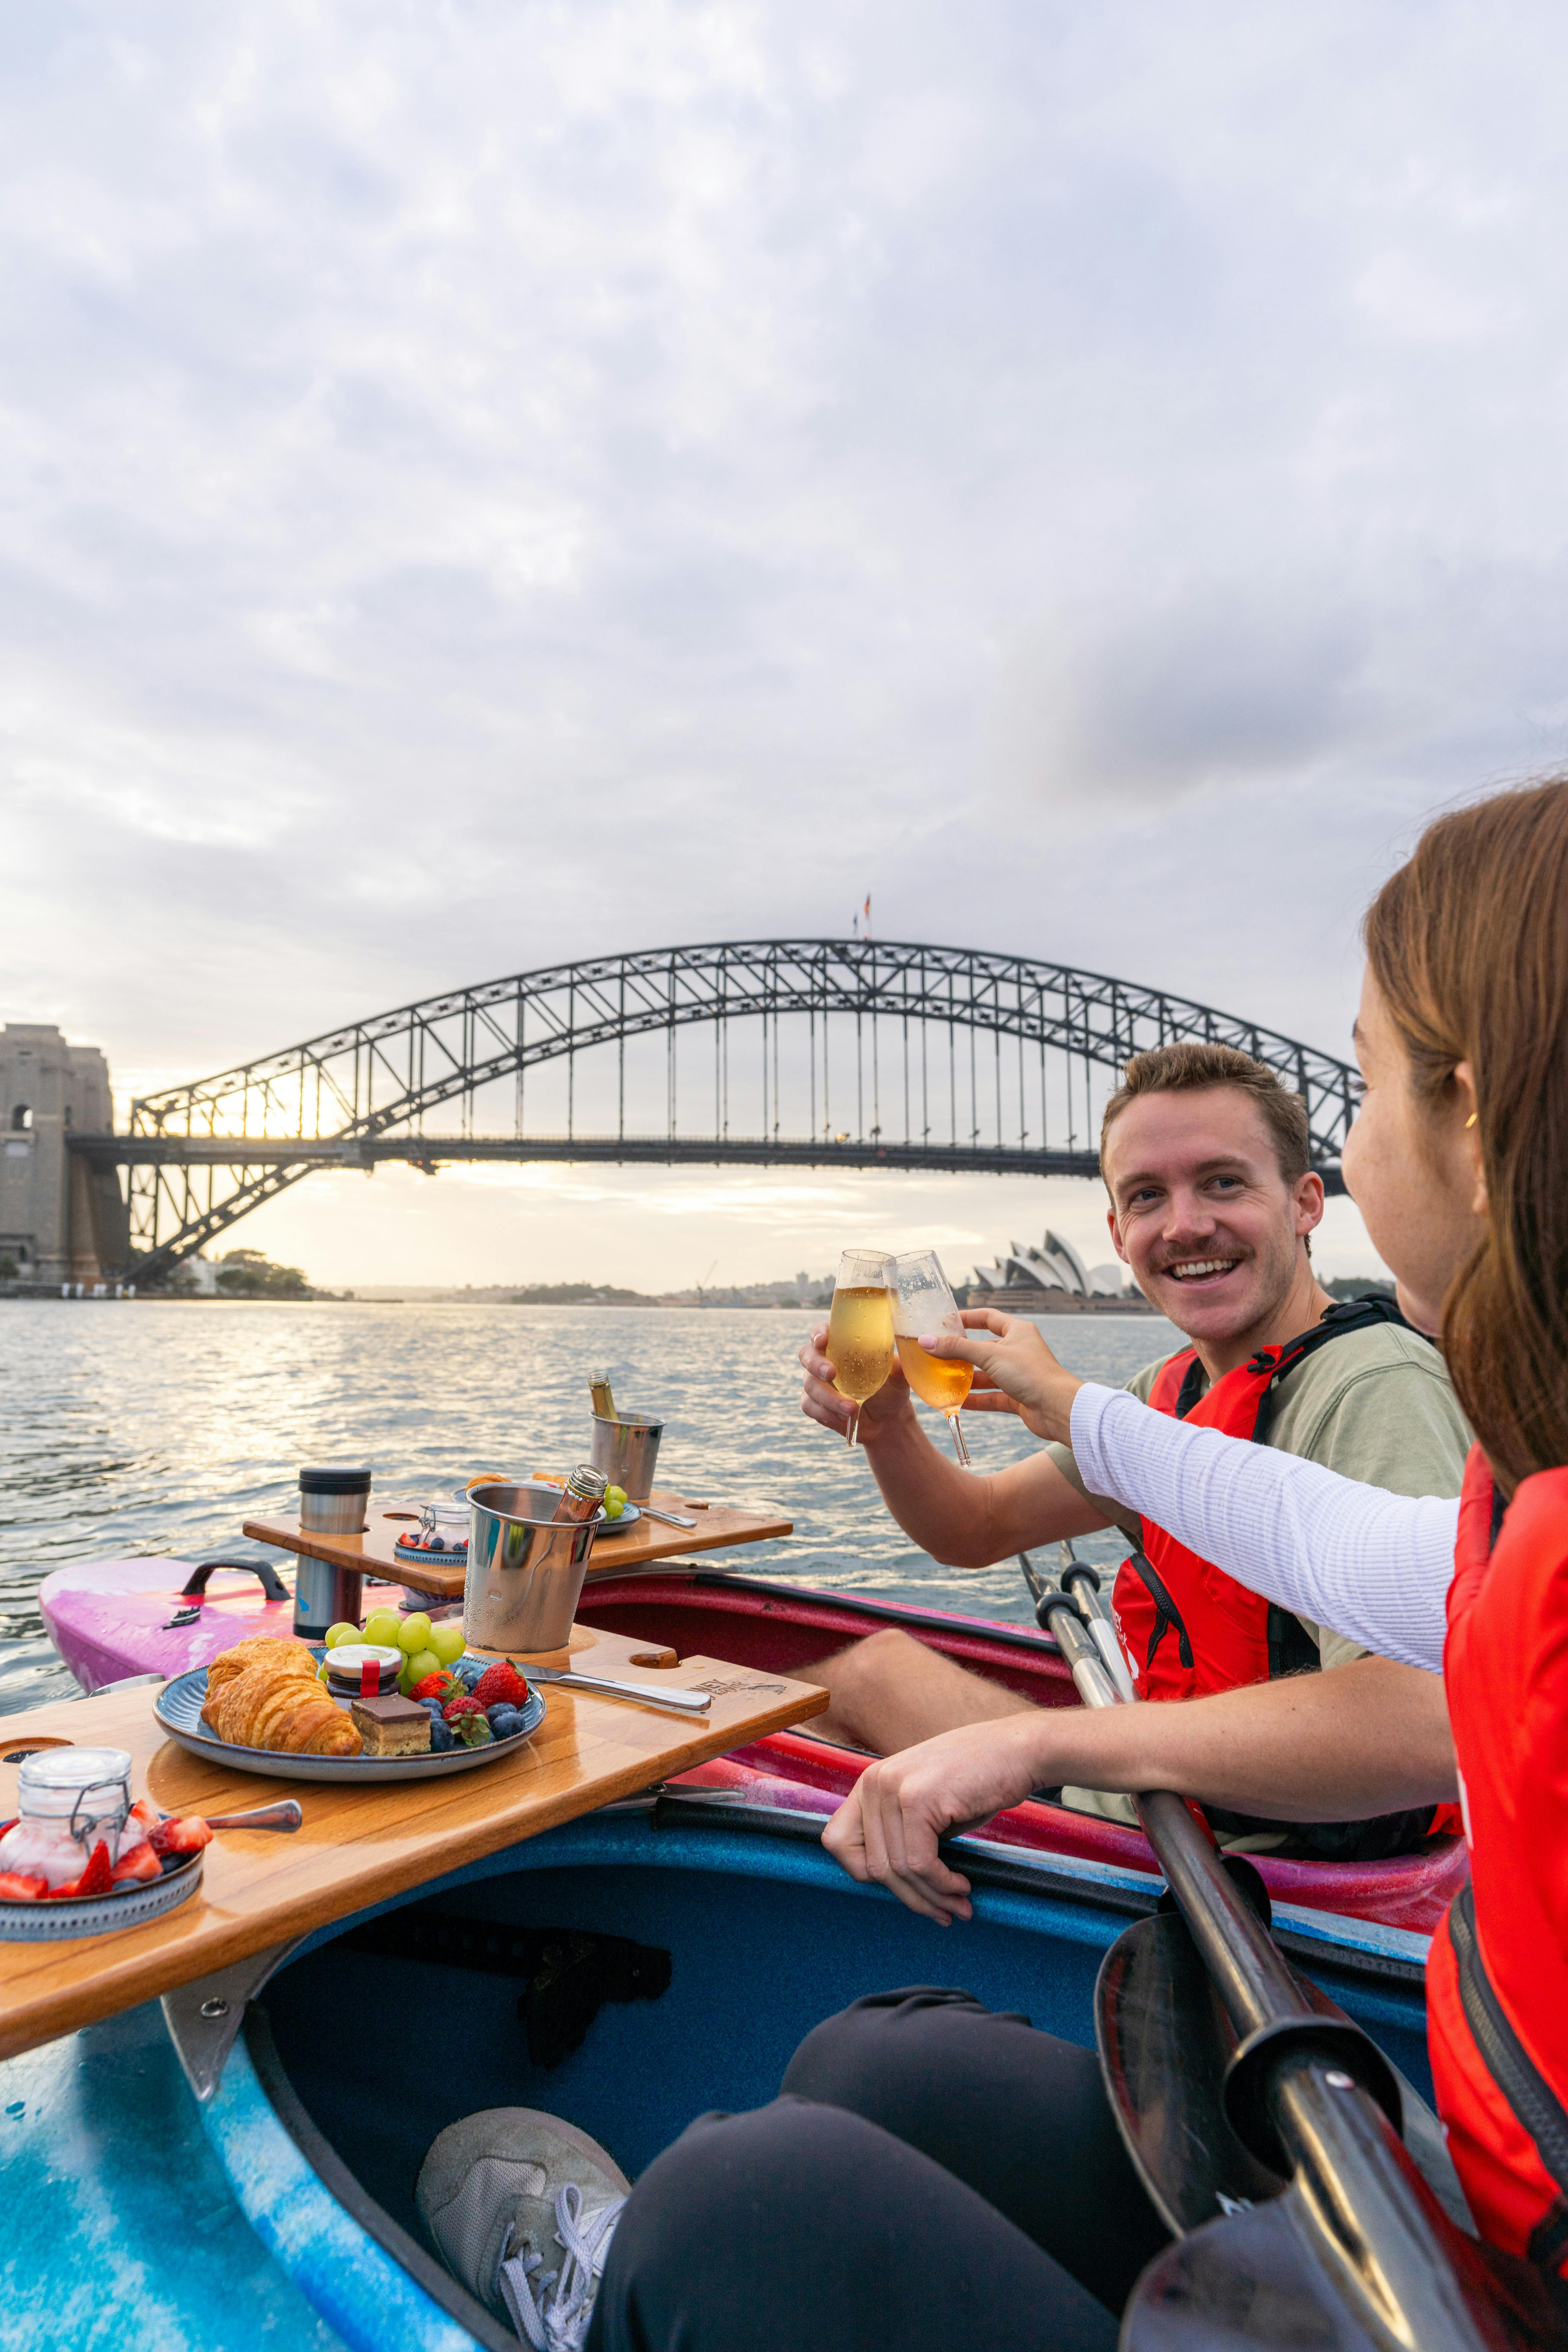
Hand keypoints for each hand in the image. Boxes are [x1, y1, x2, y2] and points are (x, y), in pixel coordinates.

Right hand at [799, 1321, 910, 1441]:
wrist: (887, 1419)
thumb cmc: (891, 1390)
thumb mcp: (898, 1378)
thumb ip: (897, 1368)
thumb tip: (897, 1362)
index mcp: (842, 1345)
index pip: (822, 1331)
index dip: (818, 1333)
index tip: (823, 1340)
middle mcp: (825, 1360)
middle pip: (807, 1355)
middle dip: (816, 1364)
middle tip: (832, 1374)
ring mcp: (817, 1383)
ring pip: (810, 1385)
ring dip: (829, 1398)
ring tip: (851, 1408)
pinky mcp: (816, 1404)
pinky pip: (809, 1406)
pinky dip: (824, 1412)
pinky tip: (841, 1416)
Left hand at [822, 1716, 1041, 1923]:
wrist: (1017, 1751)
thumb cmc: (977, 1783)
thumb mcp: (926, 1807)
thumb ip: (902, 1836)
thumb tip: (892, 1883)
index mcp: (869, 1784)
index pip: (837, 1842)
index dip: (863, 1873)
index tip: (902, 1886)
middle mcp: (873, 1783)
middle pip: (872, 1866)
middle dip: (911, 1897)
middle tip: (943, 1913)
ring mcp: (893, 1788)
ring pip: (898, 1870)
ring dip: (931, 1897)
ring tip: (958, 1906)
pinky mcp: (919, 1798)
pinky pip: (921, 1863)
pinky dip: (942, 1884)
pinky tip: (962, 1887)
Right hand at [917, 1309, 1083, 1443]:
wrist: (1059, 1409)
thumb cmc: (1032, 1374)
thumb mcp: (990, 1355)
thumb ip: (957, 1348)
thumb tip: (926, 1341)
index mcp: (1018, 1332)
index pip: (989, 1318)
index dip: (968, 1318)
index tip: (946, 1321)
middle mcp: (1018, 1351)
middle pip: (984, 1348)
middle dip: (961, 1353)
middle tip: (937, 1355)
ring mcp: (1018, 1375)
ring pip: (987, 1374)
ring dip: (966, 1378)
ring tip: (941, 1380)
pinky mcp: (1018, 1396)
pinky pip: (992, 1396)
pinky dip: (976, 1398)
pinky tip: (957, 1402)